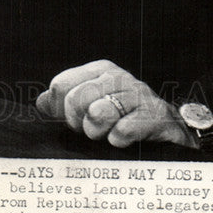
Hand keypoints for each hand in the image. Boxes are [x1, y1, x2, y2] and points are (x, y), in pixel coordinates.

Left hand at [36, 59, 191, 148]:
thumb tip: (41, 101)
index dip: (62, 111)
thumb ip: (65, 105)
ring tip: (106, 136)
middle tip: (91, 132)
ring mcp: (138, 95)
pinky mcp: (156, 115)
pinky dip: (119, 138)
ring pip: (99, 112)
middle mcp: (118, 78)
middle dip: (79, 123)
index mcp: (99, 72)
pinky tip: (120, 141)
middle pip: (76, 99)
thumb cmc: (126, 119)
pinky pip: (125, 128)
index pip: (61, 85)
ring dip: (97, 131)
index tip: (74, 122)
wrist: (171, 131)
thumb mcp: (93, 108)